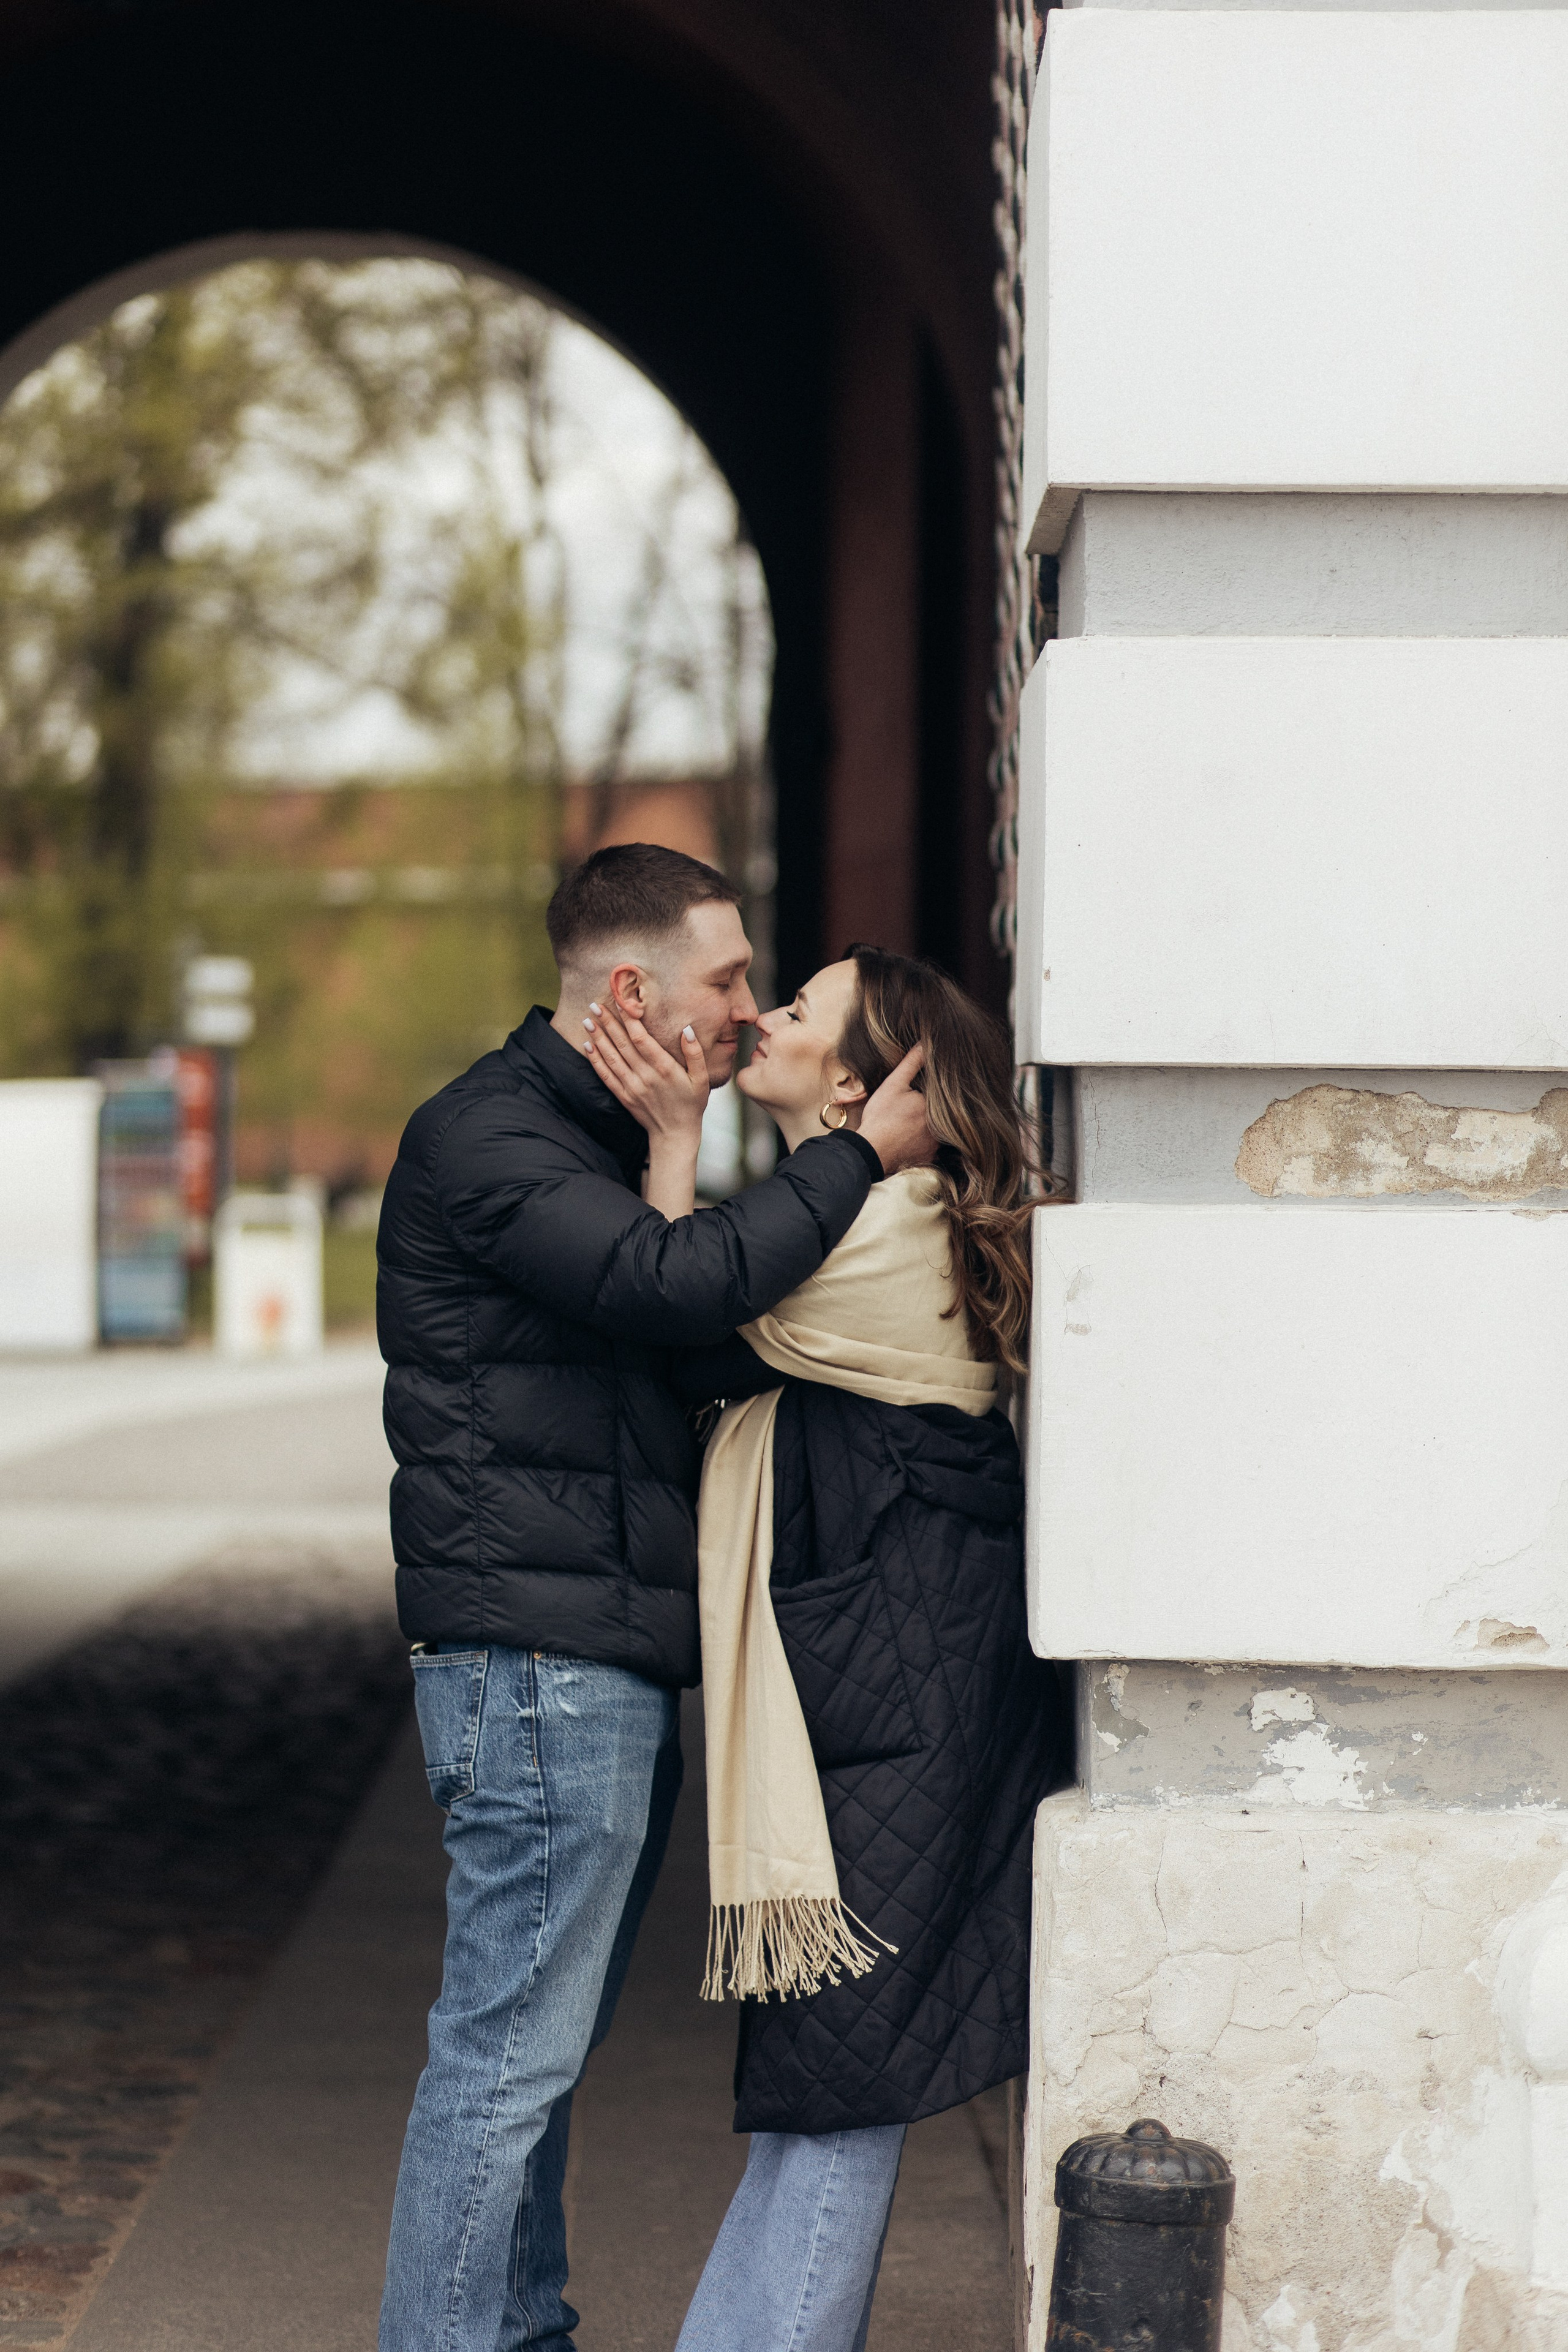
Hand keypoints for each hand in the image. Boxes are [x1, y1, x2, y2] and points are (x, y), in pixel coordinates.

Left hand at [583, 1000, 709, 1148]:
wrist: (675, 1136)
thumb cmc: (691, 1105)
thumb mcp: (702, 1079)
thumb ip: (695, 1053)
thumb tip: (687, 1029)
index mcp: (664, 1068)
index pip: (641, 1038)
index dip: (629, 1019)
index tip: (620, 1001)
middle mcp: (645, 1076)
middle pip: (622, 1044)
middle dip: (608, 1023)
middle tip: (595, 1004)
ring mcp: (632, 1087)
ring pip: (611, 1057)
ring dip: (598, 1038)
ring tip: (588, 1020)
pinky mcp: (623, 1096)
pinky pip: (606, 1075)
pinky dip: (595, 1060)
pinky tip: (588, 1046)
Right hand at [856, 1044, 935, 1175]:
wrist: (870, 1151)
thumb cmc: (881, 1116)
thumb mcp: (894, 1084)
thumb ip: (912, 1062)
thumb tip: (926, 1043)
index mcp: (935, 1105)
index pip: (938, 1092)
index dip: (926, 1090)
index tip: (914, 1093)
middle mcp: (941, 1126)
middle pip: (938, 1111)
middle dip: (926, 1107)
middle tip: (907, 1109)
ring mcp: (937, 1144)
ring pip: (935, 1128)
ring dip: (925, 1125)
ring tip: (907, 1122)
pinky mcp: (929, 1156)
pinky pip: (930, 1145)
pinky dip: (921, 1140)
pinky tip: (908, 1137)